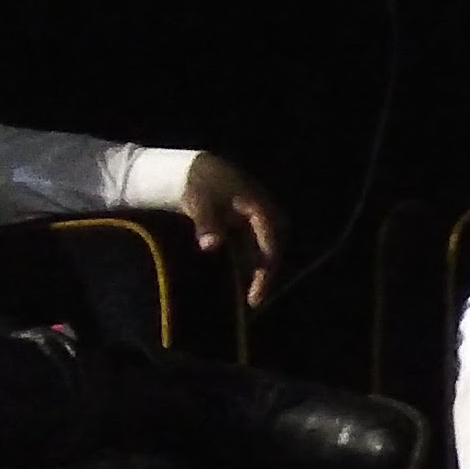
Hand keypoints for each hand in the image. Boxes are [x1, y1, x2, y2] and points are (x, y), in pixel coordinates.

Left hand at [175, 154, 285, 305]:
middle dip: (263, 276)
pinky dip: (247, 261)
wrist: (197, 167)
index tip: (254, 297)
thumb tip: (211, 247)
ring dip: (255, 270)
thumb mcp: (201, 202)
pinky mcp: (250, 224)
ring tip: (244, 294)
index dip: (265, 275)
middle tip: (251, 301)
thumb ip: (207, 224)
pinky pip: (254, 247)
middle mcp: (268, 217)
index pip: (270, 249)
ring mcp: (260, 220)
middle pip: (272, 252)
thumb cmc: (201, 184)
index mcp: (262, 211)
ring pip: (264, 251)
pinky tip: (236, 275)